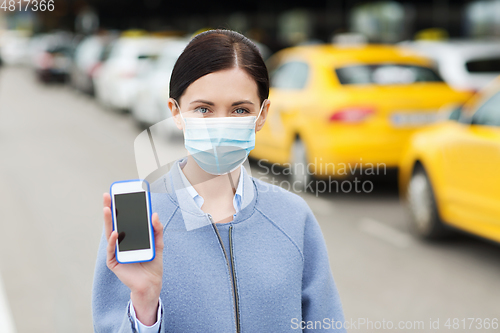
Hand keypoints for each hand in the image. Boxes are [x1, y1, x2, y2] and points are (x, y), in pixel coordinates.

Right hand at [103, 193, 163, 325]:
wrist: (152, 283)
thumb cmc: (152, 263)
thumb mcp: (158, 243)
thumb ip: (157, 229)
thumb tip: (154, 214)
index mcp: (130, 236)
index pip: (123, 219)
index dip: (120, 207)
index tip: (119, 194)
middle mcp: (120, 242)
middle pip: (113, 223)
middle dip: (110, 209)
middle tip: (107, 195)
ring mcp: (116, 252)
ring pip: (110, 233)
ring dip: (108, 221)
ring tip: (107, 209)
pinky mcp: (114, 262)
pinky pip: (112, 250)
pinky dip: (113, 241)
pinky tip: (115, 233)